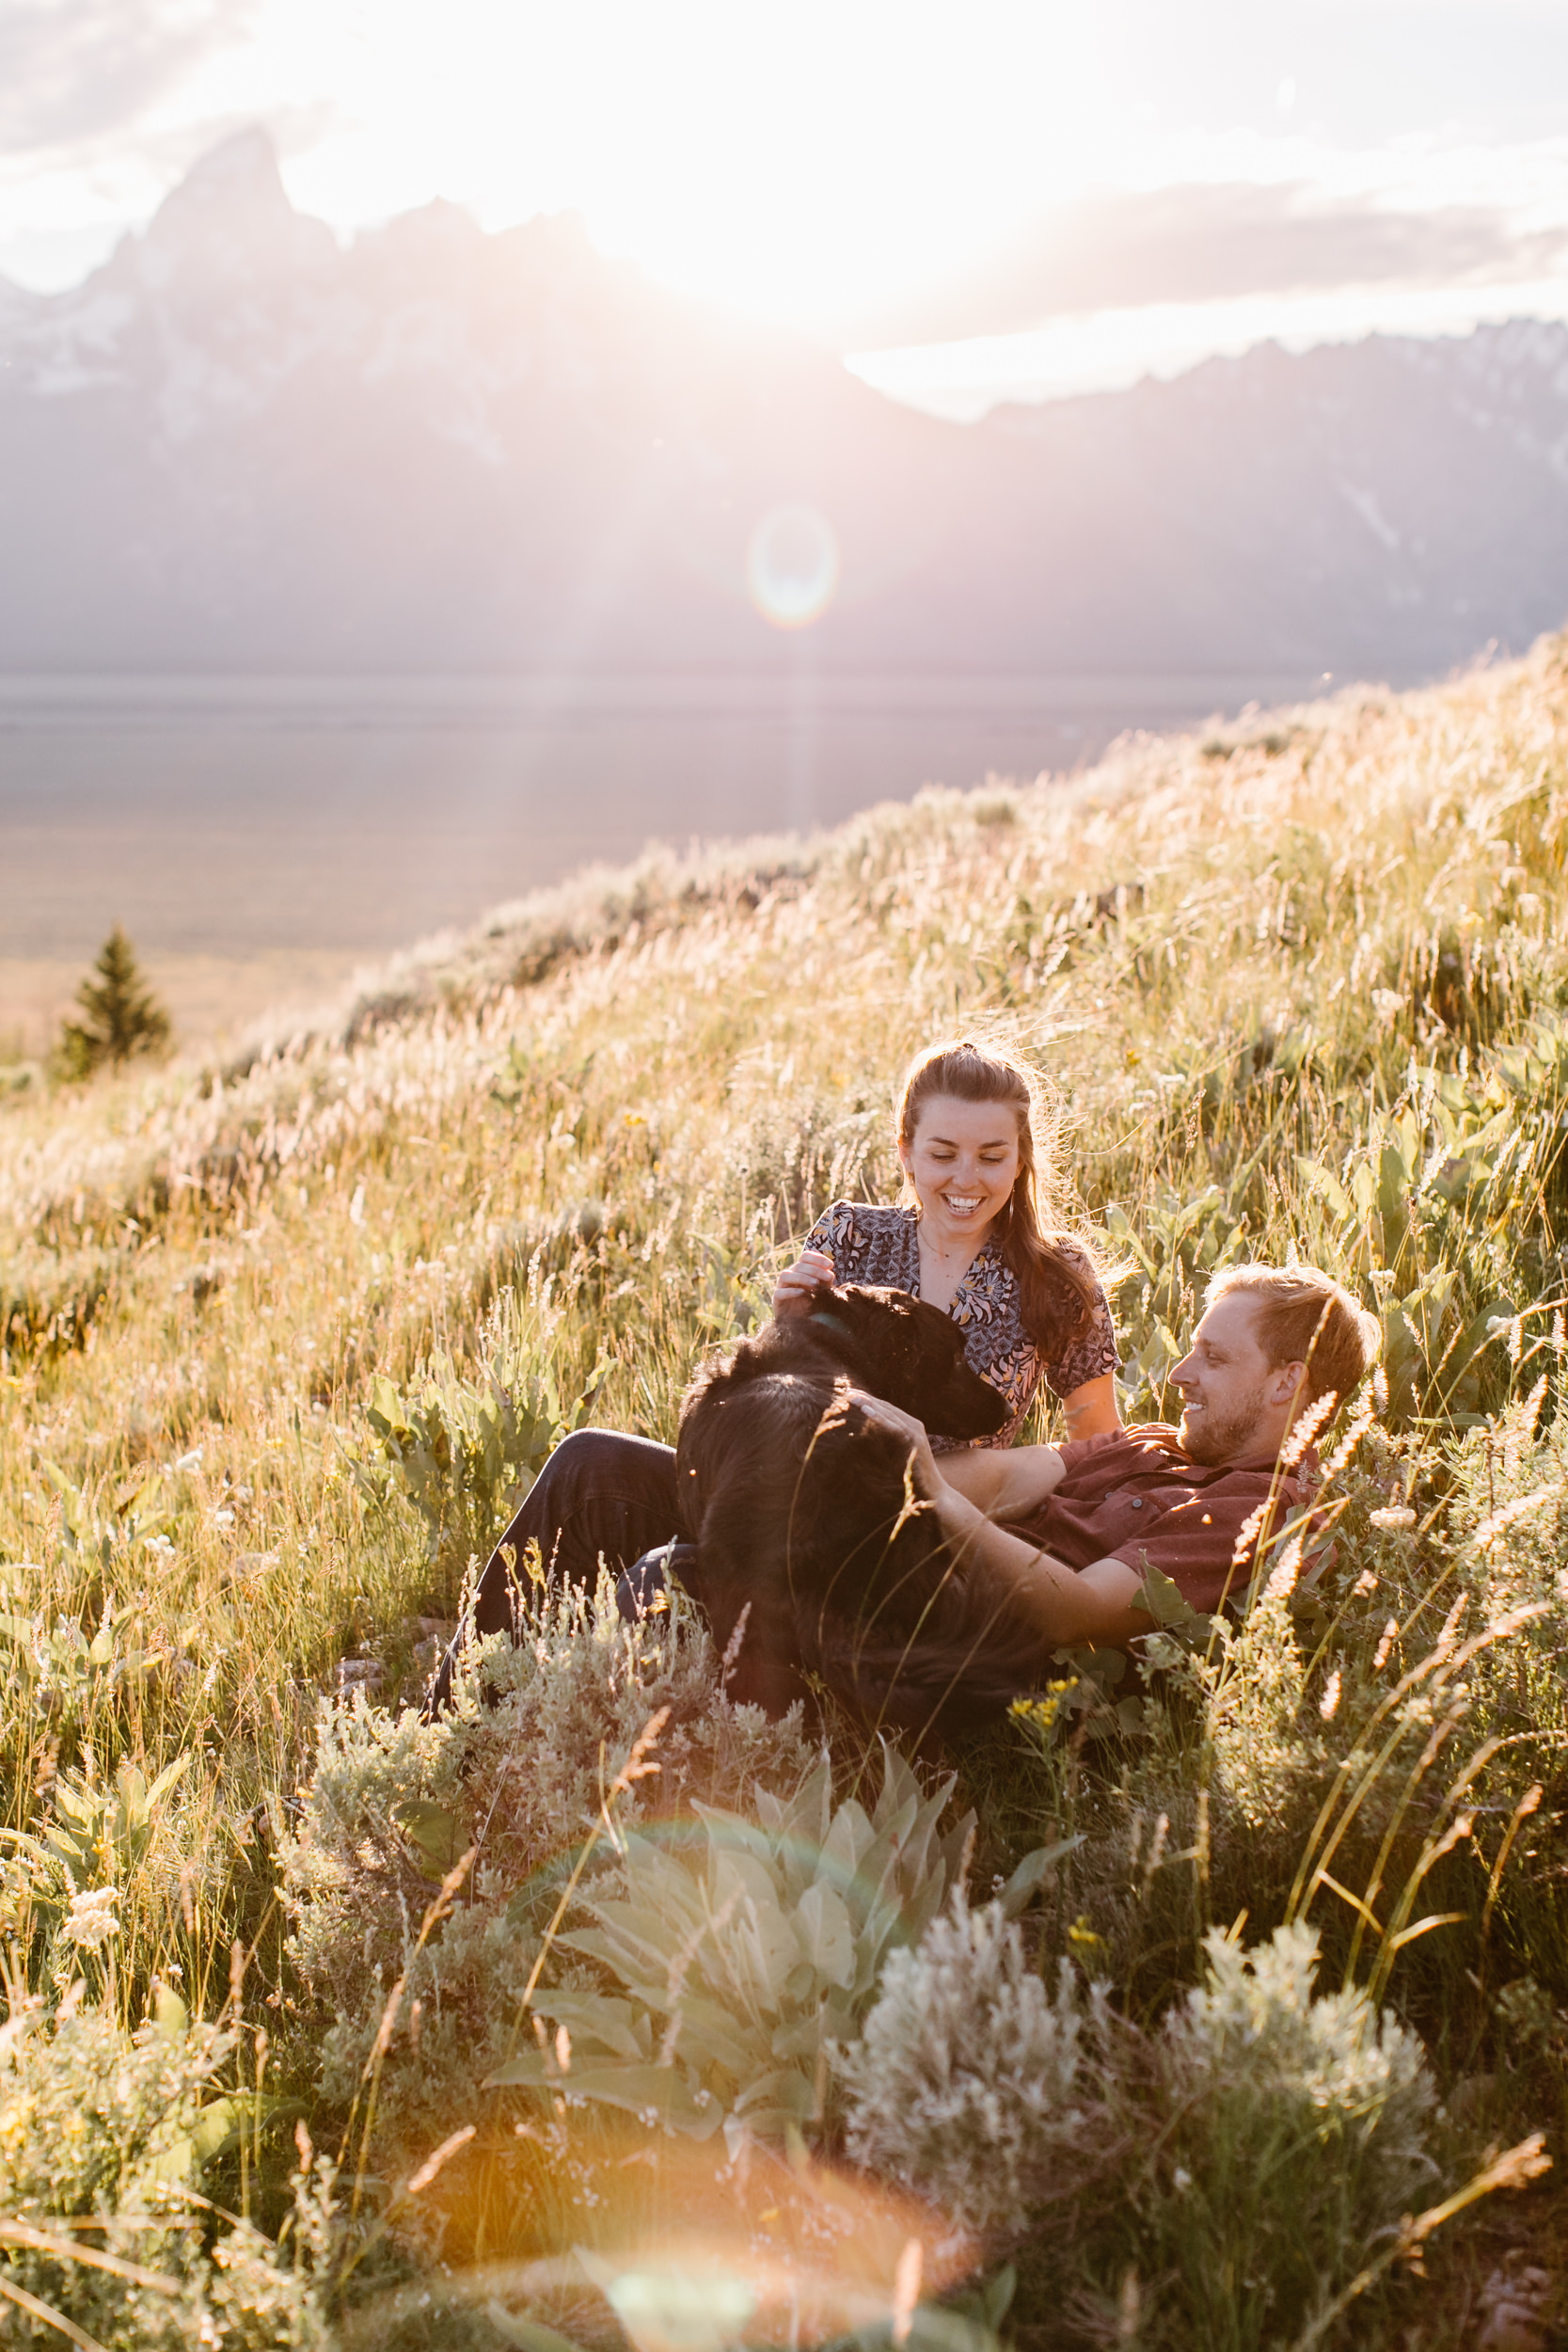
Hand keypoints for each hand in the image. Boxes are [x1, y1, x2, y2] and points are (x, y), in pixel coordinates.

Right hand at [772, 1248, 833, 1318]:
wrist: (801, 1322)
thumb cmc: (813, 1302)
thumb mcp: (823, 1290)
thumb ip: (825, 1281)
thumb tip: (830, 1274)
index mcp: (800, 1270)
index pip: (806, 1257)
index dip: (818, 1258)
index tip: (831, 1265)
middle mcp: (790, 1275)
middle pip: (799, 1265)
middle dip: (815, 1270)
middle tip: (829, 1277)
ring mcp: (781, 1287)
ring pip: (785, 1275)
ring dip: (802, 1278)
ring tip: (816, 1284)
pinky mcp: (777, 1300)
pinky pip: (780, 1292)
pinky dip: (791, 1291)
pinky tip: (803, 1293)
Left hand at [846, 1389, 949, 1516]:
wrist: (933, 1492)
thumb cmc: (912, 1477)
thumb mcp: (895, 1456)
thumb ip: (885, 1444)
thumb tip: (865, 1438)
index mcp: (908, 1426)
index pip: (885, 1409)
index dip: (868, 1400)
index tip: (849, 1394)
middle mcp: (913, 1425)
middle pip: (886, 1407)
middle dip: (865, 1398)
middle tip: (846, 1391)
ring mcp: (915, 1432)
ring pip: (888, 1413)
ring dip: (869, 1403)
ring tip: (851, 1397)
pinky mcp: (914, 1441)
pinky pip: (893, 1426)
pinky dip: (879, 1417)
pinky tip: (865, 1410)